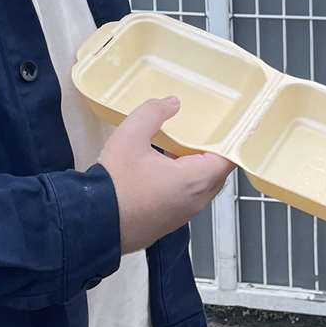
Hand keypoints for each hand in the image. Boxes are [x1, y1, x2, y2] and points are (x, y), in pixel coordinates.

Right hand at [97, 97, 234, 254]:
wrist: (96, 223)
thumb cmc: (117, 181)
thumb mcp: (130, 135)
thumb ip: (153, 113)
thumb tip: (172, 103)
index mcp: (194, 180)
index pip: (228, 160)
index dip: (229, 141)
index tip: (225, 125)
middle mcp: (196, 201)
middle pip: (218, 174)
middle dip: (212, 152)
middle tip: (202, 131)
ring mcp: (184, 215)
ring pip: (203, 188)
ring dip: (198, 168)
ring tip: (182, 145)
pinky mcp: (170, 223)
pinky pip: (189, 198)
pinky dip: (186, 182)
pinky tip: (164, 168)